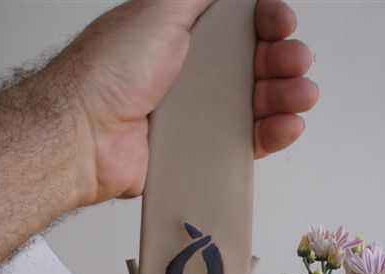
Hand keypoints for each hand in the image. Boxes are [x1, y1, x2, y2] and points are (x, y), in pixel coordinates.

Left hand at [41, 0, 318, 204]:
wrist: (82, 136)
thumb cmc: (108, 73)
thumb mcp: (158, 10)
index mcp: (186, 32)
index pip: (242, 22)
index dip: (268, 20)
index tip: (280, 22)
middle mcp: (194, 70)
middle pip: (256, 61)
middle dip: (284, 58)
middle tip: (295, 61)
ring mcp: (197, 113)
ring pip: (256, 103)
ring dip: (287, 95)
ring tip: (302, 94)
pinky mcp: (199, 150)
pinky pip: (245, 141)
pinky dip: (272, 134)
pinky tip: (289, 125)